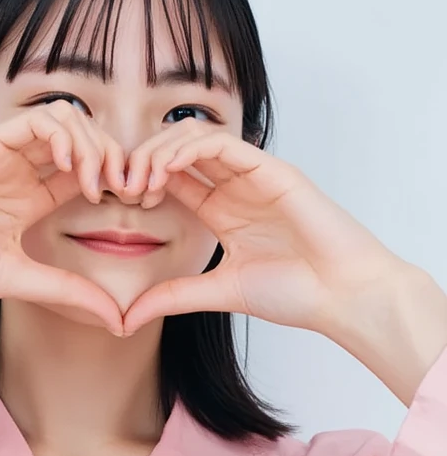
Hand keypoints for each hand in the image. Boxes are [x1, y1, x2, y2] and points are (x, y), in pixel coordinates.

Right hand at [0, 100, 126, 333]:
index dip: (119, 181)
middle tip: (128, 189)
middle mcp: (21, 173)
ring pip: (68, 121)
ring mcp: (5, 154)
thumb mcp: (22, 281)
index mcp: (31, 200)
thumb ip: (69, 292)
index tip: (136, 205)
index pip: (88, 174)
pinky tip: (72, 166)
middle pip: (85, 142)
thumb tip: (118, 319)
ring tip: (99, 181)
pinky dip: (64, 134)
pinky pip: (38, 119)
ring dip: (94, 144)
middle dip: (116, 159)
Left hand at [120, 120, 404, 339]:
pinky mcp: (271, 168)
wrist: (342, 296)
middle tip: (119, 185)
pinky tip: (166, 169)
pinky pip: (223, 141)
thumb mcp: (217, 292)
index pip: (172, 177)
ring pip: (194, 137)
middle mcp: (235, 186)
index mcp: (222, 210)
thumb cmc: (295, 293)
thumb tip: (124, 319)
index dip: (139, 180)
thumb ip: (172, 297)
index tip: (114, 200)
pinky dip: (189, 148)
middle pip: (176, 150)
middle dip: (141, 160)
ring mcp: (253, 174)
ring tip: (139, 178)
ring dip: (159, 151)